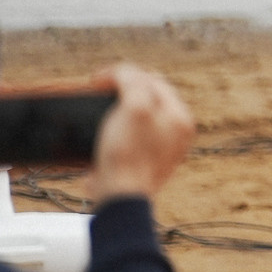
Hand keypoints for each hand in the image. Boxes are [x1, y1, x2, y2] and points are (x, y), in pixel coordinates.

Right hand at [87, 64, 194, 204]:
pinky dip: (109, 133)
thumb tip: (122, 72)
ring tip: (93, 112)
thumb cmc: (129, 154)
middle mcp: (174, 131)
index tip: (95, 81)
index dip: (121, 74)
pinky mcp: (140, 163)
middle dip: (119, 91)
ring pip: (134, 117)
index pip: (152, 79)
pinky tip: (95, 135)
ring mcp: (158, 148)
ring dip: (112, 111)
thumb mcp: (134, 107)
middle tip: (95, 94)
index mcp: (179, 115)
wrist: (120, 199)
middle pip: (145, 97)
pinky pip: (124, 138)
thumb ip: (133, 82)